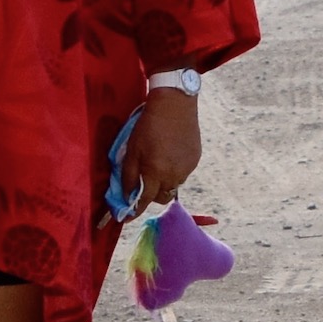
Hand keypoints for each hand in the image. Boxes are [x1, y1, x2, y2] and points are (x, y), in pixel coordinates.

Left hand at [124, 89, 201, 217]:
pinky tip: (170, 154)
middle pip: (162, 198)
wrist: (175, 105)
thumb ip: (129, 175)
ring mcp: (187, 168)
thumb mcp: (132, 149)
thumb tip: (127, 195)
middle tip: (144, 183)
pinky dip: (174, 170)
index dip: (135, 210)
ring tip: (158, 163)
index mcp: (156, 172)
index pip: (144, 201)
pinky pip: (183, 173)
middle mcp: (174, 175)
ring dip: (164, 182)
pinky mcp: (195, 160)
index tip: (127, 216)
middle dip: (151, 196)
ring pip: (173, 186)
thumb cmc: (148, 125)